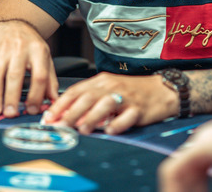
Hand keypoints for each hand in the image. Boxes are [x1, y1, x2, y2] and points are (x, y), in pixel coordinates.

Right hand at [0, 20, 58, 116]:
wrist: (13, 26)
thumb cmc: (31, 46)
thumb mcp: (46, 59)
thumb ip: (50, 81)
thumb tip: (54, 102)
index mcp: (39, 51)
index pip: (39, 76)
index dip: (36, 95)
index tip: (32, 110)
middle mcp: (22, 49)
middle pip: (16, 75)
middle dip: (13, 97)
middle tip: (12, 114)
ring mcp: (5, 50)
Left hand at [42, 72, 177, 134]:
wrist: (162, 90)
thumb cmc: (132, 91)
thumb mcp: (108, 89)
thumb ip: (88, 100)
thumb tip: (65, 116)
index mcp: (101, 81)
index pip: (76, 90)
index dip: (60, 104)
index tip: (49, 117)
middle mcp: (112, 86)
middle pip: (87, 97)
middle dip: (71, 112)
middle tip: (61, 126)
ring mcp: (126, 97)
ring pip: (105, 105)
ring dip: (92, 118)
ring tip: (83, 130)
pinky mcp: (140, 109)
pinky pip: (126, 117)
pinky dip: (117, 124)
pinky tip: (109, 131)